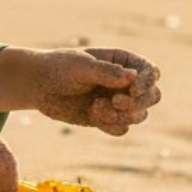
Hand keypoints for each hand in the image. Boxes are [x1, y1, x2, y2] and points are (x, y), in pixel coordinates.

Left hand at [30, 47, 160, 135]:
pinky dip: (112, 126)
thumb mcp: (80, 67)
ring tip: (97, 108)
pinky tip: (93, 115)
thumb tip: (132, 76)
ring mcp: (117, 102)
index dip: (147, 83)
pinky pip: (122, 129)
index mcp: (123, 62)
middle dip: (138, 103)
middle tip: (116, 102)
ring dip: (122, 116)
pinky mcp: (107, 119)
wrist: (39, 86)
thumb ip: (105, 72)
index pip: (151, 72)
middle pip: (152, 96)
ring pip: (139, 115)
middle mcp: (125, 83)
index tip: (133, 90)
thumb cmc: (59, 68)